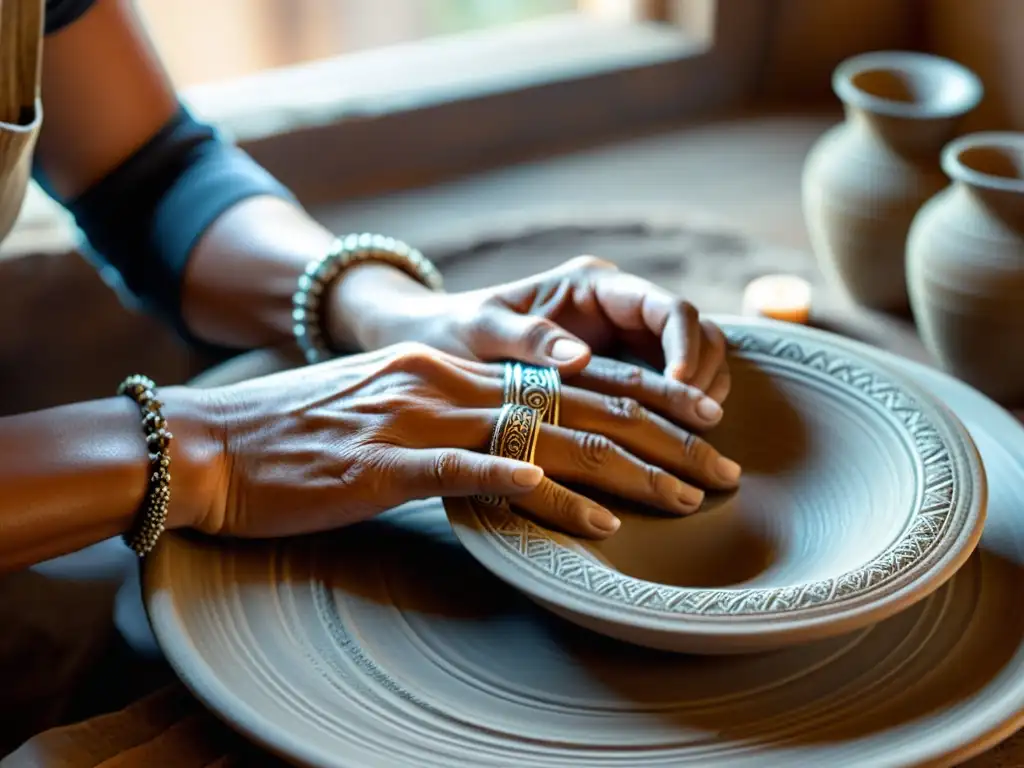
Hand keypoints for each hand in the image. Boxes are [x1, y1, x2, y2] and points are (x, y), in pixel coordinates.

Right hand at [192, 343, 740, 540]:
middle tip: (724, 470)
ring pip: (550, 438)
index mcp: (453, 366)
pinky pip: (484, 477)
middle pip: (579, 408)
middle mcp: (450, 382)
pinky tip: (596, 524)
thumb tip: (517, 451)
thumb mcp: (389, 412)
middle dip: (662, 440)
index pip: (572, 383)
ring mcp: (423, 420)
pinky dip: (545, 499)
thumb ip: (454, 421)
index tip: (701, 428)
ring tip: (687, 498)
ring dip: (627, 472)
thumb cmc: (300, 436)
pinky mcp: (392, 465)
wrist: (213, 444)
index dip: (644, 403)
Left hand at [340, 256, 730, 402]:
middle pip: (694, 332)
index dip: (686, 348)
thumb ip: (527, 337)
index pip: (667, 307)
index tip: (683, 389)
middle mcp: (617, 306)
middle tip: (700, 425)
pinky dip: (679, 410)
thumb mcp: (482, 330)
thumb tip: (580, 357)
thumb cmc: (456, 332)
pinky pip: (666, 385)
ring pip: (691, 358)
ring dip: (700, 395)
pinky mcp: (618, 368)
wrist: (440, 344)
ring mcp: (622, 336)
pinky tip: (674, 442)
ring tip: (694, 439)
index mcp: (593, 285)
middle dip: (706, 375)